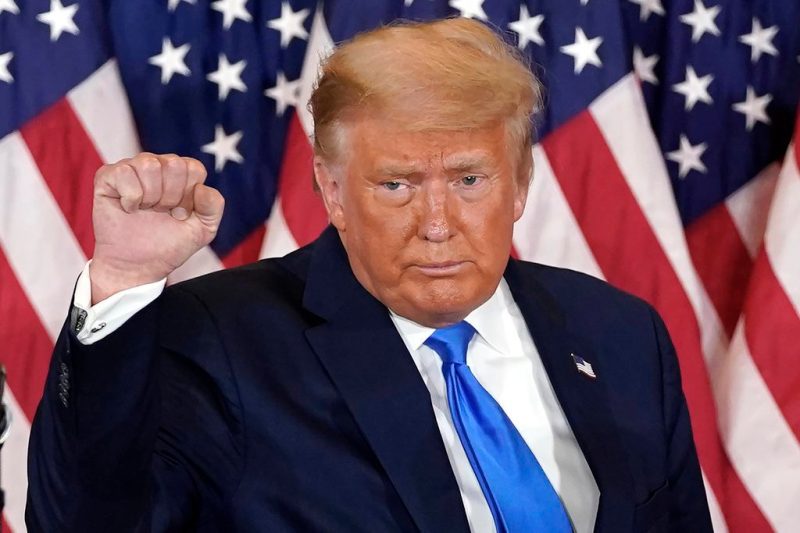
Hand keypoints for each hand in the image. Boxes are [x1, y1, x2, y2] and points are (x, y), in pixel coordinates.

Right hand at [90, 153, 223, 303]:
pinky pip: (124, 172)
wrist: (138, 265)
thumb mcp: (204, 229)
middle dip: (171, 196)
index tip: (180, 214)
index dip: (189, 196)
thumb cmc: (169, 244)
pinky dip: (130, 197)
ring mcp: (132, 168)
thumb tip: (201, 187)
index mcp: (181, 174)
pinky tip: (129, 209)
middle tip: (161, 213)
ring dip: (151, 196)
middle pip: (173, 164)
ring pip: (149, 164)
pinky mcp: (108, 176)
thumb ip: (213, 206)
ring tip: (146, 210)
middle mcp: (157, 165)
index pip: (194, 168)